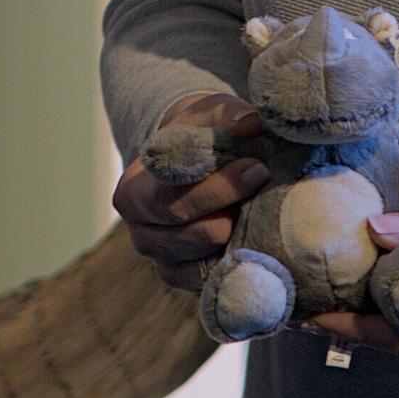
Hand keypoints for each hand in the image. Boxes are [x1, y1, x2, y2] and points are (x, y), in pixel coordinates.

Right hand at [113, 93, 270, 291]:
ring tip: (259, 203)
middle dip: (235, 207)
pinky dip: (243, 257)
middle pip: (196, 232)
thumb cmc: (199, 136)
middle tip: (266, 179)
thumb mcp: (207, 116)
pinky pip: (223, 279)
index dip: (219, 186)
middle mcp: (141, 235)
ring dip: (242, 231)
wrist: (193, 164)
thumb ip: (227, 117)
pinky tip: (256, 232)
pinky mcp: (191, 281)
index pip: (173, 200)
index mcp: (132, 194)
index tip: (257, 166)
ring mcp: (164, 263)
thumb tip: (252, 123)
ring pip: (214, 258)